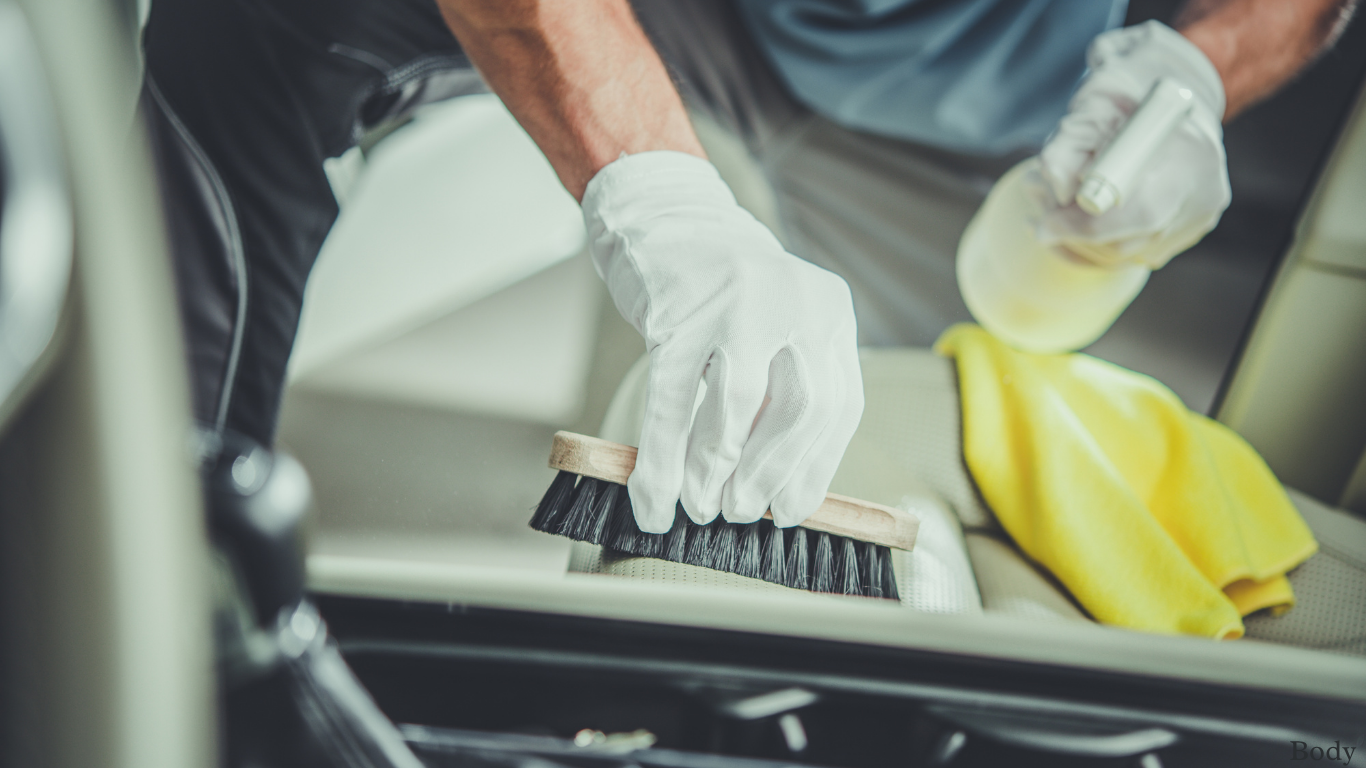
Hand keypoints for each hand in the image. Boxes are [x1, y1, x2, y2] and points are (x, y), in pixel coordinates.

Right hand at [582, 151, 863, 532]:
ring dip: (716, 473)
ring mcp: (736, 303)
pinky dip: (663, 462)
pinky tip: (654, 498)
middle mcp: (794, 301)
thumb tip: (777, 490)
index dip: (816, 466)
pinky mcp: (678, 314)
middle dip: (770, 475)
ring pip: (738, 409)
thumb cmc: (720, 291)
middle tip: (742, 513)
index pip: (842, 404)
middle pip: (801, 408)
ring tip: (699, 509)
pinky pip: (674, 404)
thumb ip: (784, 390)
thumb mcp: (775, 329)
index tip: (792, 508)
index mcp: (829, 309)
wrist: (662, 216)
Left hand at [1037, 21, 1230, 269]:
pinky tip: (1072, 222)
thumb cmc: (1126, 94)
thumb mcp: (1093, 104)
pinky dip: (1096, 246)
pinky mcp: (1186, 232)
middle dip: (1072, 236)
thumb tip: (1054, 187)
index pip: (1140, 213)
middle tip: (1036, 221)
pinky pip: (1133, 255)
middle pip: (1129, 241)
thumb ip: (1068, 146)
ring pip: (1125, 254)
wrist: (1169, 90)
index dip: (1085, 226)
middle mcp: (1204, 191)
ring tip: (1047, 213)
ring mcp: (1198, 217)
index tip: (1044, 224)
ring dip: (1077, 243)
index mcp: (1191, 153)